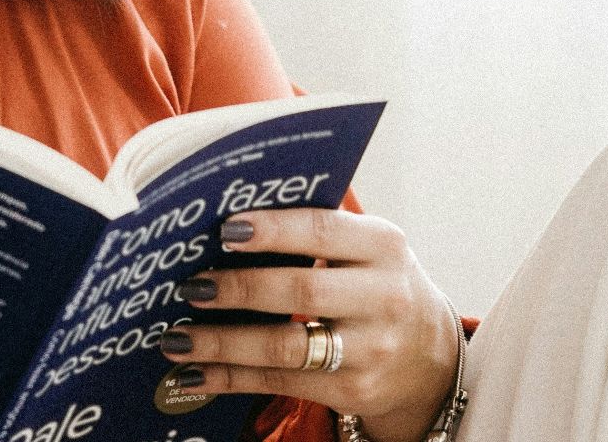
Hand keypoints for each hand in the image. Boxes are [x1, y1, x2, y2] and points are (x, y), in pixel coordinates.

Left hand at [157, 208, 457, 441]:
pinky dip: (231, 378)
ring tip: (176, 337)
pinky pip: (282, 382)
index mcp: (383, 245)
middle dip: (237, 288)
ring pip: (284, 346)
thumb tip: (225, 217)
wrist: (431, 358)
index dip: (271, 230)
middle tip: (189, 286)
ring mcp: (371, 349)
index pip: (322, 230)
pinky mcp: (354, 390)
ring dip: (222, 343)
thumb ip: (314, 229)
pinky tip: (195, 374)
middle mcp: (384, 297)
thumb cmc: (375, 285)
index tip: (224, 230)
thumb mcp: (365, 248)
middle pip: (300, 291)